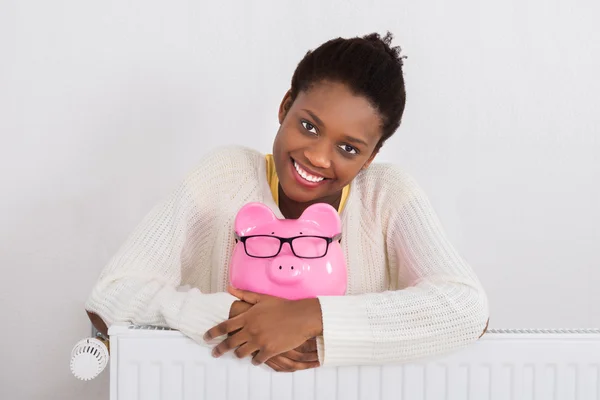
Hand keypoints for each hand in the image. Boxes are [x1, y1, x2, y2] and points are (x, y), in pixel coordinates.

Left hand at [204, 287, 322, 365]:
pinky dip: (256, 360)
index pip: (224, 326)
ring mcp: (260, 341)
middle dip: (219, 349)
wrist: (301, 317)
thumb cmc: (283, 306)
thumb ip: (244, 295)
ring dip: (239, 354)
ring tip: (239, 354)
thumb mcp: (262, 298)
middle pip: (229, 343)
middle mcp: (251, 330)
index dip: (213, 333)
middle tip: (215, 353)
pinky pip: (257, 360)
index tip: (206, 338)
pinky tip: (257, 358)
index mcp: (247, 317)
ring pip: (241, 353)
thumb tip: (230, 289)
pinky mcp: (270, 350)